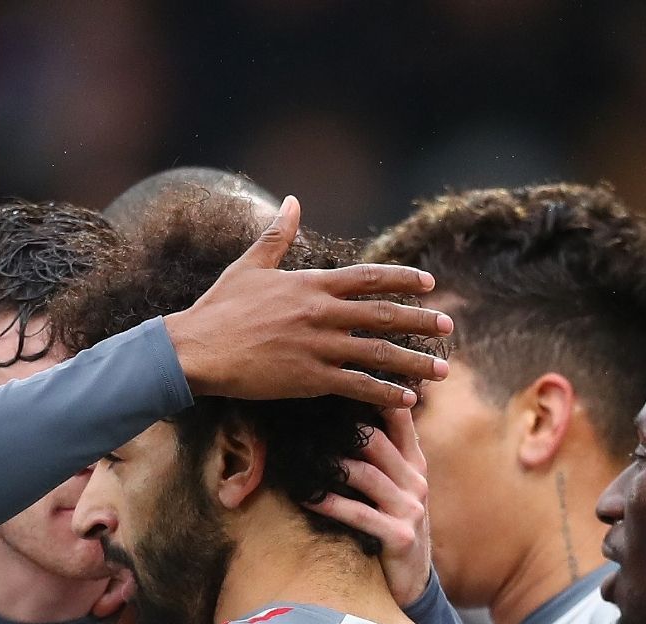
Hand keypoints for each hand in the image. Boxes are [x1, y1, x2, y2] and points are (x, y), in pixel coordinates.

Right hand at [162, 196, 451, 408]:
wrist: (197, 348)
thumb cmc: (219, 308)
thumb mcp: (250, 266)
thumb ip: (277, 235)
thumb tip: (292, 201)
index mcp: (310, 284)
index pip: (368, 277)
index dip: (402, 279)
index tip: (429, 283)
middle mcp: (321, 312)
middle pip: (383, 314)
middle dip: (420, 321)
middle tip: (448, 327)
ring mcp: (317, 346)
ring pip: (378, 353)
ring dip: (414, 362)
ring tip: (442, 370)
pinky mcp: (308, 378)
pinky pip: (357, 385)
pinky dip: (385, 393)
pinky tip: (407, 400)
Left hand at [307, 405, 431, 606]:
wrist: (413, 581)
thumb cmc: (395, 528)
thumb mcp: (397, 490)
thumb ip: (383, 459)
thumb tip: (350, 423)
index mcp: (415, 466)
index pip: (400, 421)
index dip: (377, 397)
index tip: (347, 379)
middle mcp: (416, 482)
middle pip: (378, 443)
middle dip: (344, 430)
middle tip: (308, 418)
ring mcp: (410, 509)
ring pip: (367, 475)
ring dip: (332, 466)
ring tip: (304, 456)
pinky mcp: (398, 536)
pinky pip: (358, 514)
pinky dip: (330, 504)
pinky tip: (307, 498)